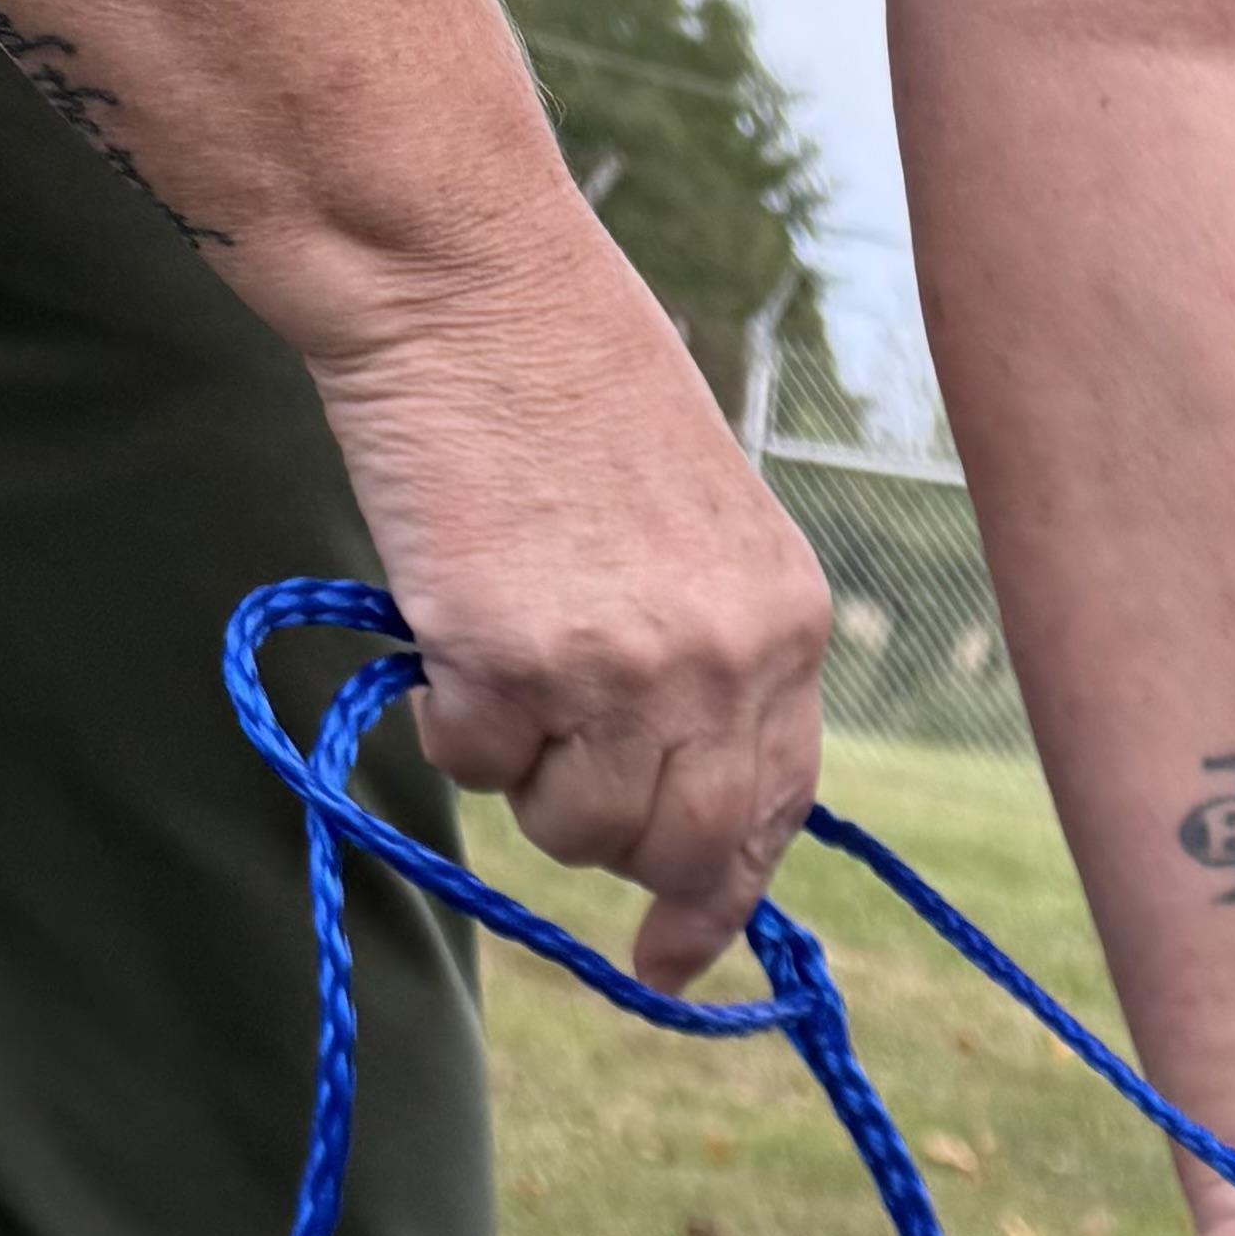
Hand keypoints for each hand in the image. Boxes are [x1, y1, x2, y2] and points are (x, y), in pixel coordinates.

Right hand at [305, 220, 829, 991]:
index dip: (724, 892)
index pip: (776, 805)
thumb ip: (710, 654)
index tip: (676, 954)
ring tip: (500, 654)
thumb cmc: (568, 380)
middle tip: (551, 781)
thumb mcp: (699, 527)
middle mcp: (726, 662)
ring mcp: (626, 672)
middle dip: (614, 850)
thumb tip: (677, 791)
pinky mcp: (518, 666)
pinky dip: (448, 719)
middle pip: (682, 847)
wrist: (467, 281)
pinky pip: (474, 766)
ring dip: (521, 773)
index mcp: (787, 623)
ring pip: (572, 828)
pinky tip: (449, 626)